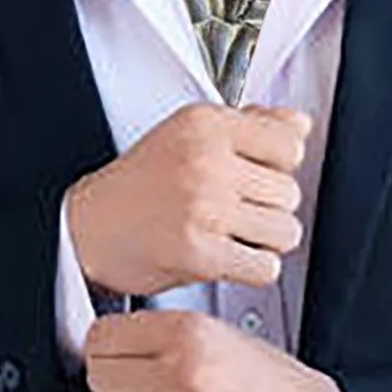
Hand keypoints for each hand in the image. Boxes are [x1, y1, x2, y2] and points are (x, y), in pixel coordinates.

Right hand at [65, 102, 311, 296]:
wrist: (89, 228)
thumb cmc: (141, 183)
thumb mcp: (191, 134)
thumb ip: (252, 125)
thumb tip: (301, 124)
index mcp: (207, 124)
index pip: (291, 145)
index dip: (279, 166)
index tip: (256, 174)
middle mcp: (206, 160)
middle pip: (290, 193)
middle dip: (269, 208)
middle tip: (236, 210)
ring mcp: (204, 206)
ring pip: (285, 232)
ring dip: (265, 241)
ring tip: (234, 234)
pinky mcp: (200, 253)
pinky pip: (264, 267)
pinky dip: (251, 268)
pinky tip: (227, 256)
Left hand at [83, 308, 360, 391]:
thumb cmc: (280, 388)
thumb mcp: (226, 337)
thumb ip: (172, 336)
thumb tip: (121, 343)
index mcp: (190, 333)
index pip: (104, 335)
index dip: (103, 345)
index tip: (109, 351)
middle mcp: (179, 373)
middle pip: (97, 374)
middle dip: (108, 379)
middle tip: (125, 382)